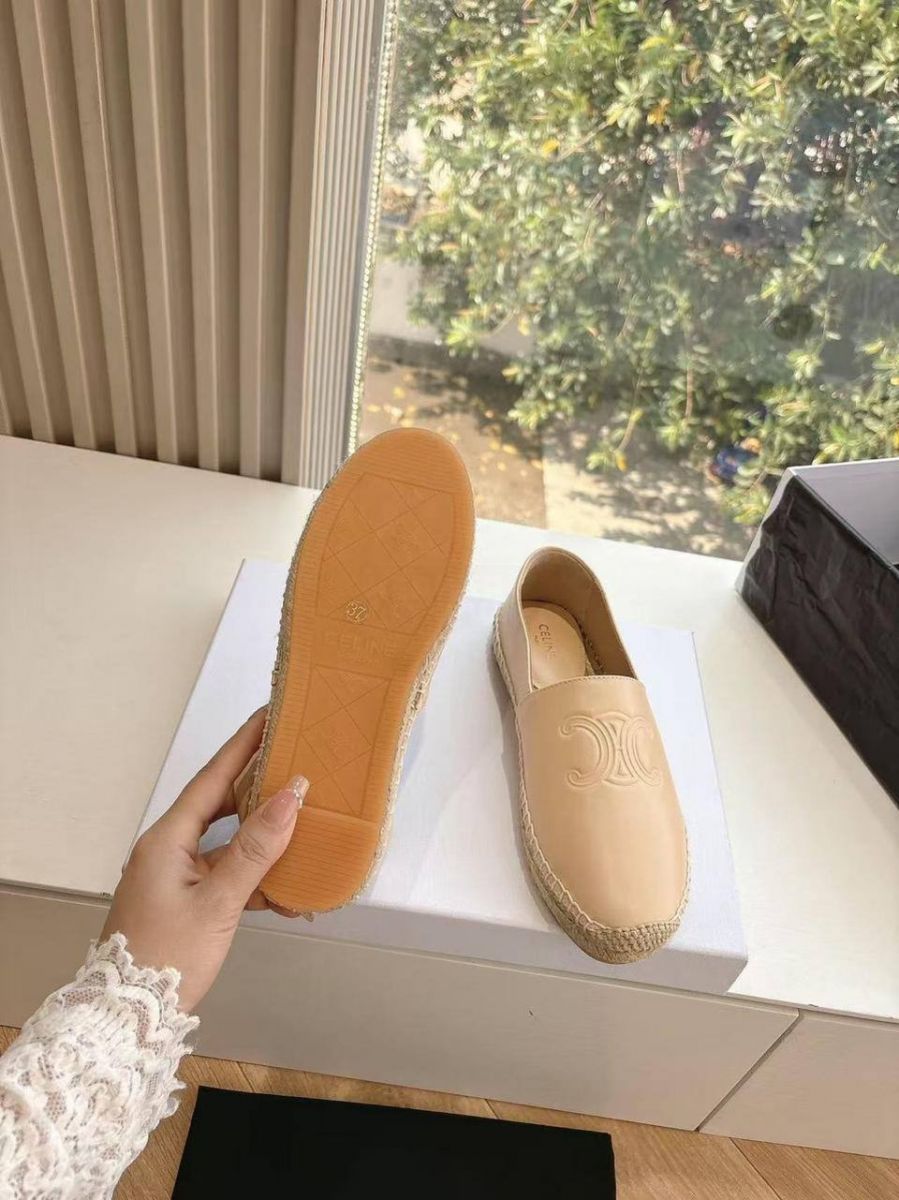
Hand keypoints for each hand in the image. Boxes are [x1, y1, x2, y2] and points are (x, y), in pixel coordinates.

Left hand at [101, 708, 307, 1011]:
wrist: (128, 1018)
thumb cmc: (165, 959)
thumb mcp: (218, 902)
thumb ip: (256, 848)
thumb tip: (290, 796)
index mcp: (167, 839)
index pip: (213, 778)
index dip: (244, 746)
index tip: (270, 716)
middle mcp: (168, 849)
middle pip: (221, 803)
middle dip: (260, 786)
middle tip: (295, 761)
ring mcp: (176, 874)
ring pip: (229, 840)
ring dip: (265, 838)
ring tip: (304, 823)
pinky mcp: (185, 899)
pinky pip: (227, 873)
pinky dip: (257, 877)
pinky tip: (289, 890)